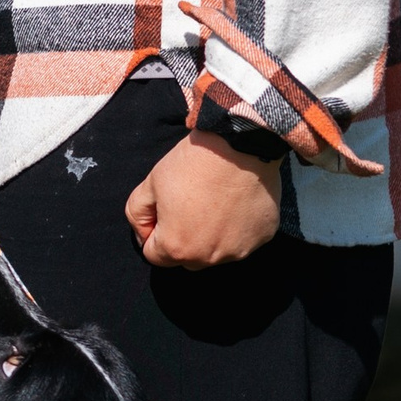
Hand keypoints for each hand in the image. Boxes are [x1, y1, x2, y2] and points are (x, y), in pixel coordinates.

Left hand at [126, 129, 283, 267]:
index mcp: (177, 248)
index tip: (165, 209)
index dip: (155, 231)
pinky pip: (244, 239)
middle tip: (191, 205)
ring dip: (212, 236)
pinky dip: (238, 227)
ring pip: (217, 251)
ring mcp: (239, 250)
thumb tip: (144, 236)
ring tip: (215, 202)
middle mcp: (209, 258)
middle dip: (183, 238)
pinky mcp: (263, 237)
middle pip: (187, 258)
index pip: (155, 255)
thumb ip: (137, 216)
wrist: (239, 142)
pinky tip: (237, 202)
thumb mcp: (149, 184)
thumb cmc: (192, 163)